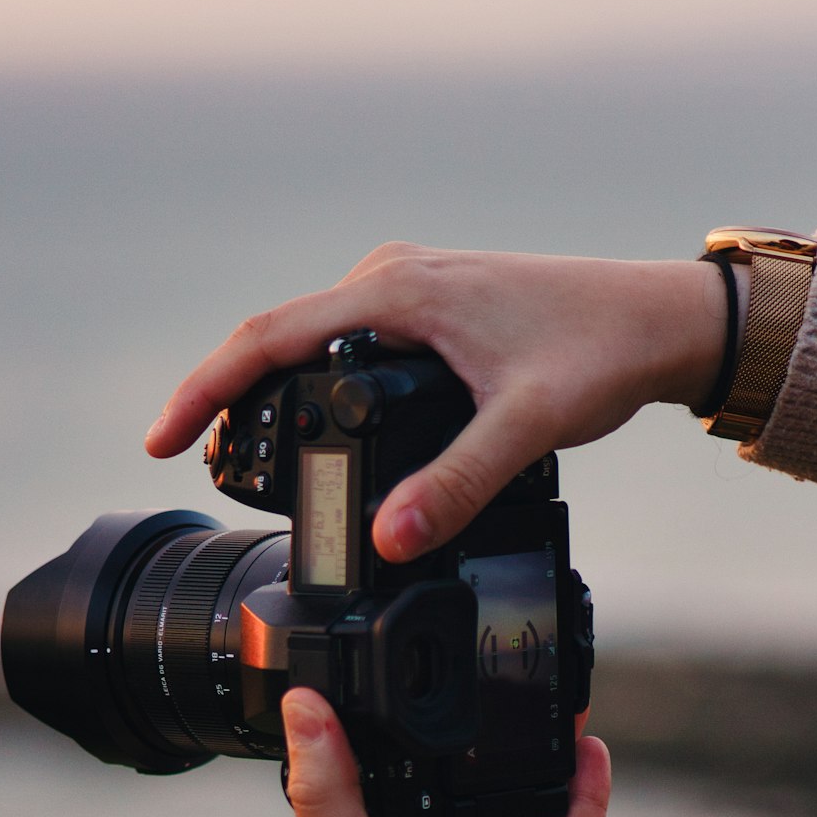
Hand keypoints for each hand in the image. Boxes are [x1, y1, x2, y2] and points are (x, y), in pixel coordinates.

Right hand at [148, 242, 728, 560]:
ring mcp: (408, 286)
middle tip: (182, 458)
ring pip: (307, 334)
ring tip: (227, 446)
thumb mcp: (527, 426)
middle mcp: (392, 277)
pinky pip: (342, 337)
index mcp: (396, 292)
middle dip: (220, 393)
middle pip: (274, 333)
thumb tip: (389, 539)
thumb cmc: (598, 354)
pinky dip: (307, 377)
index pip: (267, 338)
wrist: (657, 319)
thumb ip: (459, 484)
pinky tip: (305, 418)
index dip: (203, 391)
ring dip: (262, 383)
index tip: (159, 442)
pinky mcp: (428, 304)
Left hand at [280, 687, 610, 816]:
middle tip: (496, 670)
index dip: (404, 728)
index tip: (415, 667)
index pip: (389, 777)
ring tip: (549, 696)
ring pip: (516, 812)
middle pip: (460, 789)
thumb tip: (302, 704)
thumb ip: (330, 795)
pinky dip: (581, 804)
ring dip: (531, 759)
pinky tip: (591, 753)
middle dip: (478, 738)